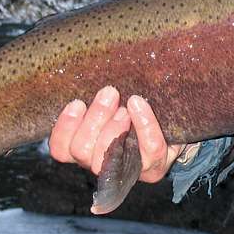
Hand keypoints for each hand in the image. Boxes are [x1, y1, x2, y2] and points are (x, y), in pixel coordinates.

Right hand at [49, 86, 185, 182]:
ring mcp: (126, 168)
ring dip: (113, 129)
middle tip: (109, 93)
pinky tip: (139, 105)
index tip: (76, 103)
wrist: (172, 122)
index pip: (60, 149)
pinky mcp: (153, 166)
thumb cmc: (133, 107)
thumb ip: (96, 93)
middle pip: (82, 151)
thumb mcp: (112, 99)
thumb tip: (83, 66)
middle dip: (93, 120)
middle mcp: (101, 162)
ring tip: (124, 105)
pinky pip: (149, 149)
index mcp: (85, 147)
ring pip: (108, 158)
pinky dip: (145, 126)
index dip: (64, 129)